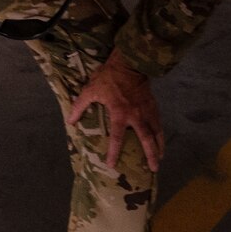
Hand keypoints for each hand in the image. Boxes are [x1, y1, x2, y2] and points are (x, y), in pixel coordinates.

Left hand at [67, 53, 162, 171]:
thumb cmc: (108, 77)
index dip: (114, 152)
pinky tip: (161, 140)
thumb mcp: (90, 90)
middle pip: (146, 140)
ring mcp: (147, 111)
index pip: (117, 138)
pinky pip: (158, 122)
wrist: (129, 63)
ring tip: (160, 158)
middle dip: (151, 155)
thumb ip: (80, 106)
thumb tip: (70, 121)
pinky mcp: (153, 105)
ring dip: (159, 146)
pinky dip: (160, 133)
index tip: (112, 165)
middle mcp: (136, 116)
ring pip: (156, 132)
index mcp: (120, 114)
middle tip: (153, 168)